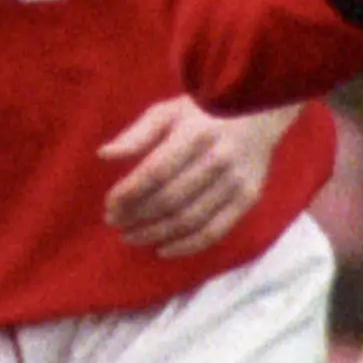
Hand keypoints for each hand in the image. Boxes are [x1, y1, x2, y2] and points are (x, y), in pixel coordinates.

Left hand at [98, 98, 284, 256]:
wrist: (258, 113)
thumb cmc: (203, 113)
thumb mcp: (168, 112)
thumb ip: (137, 134)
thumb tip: (104, 155)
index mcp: (195, 133)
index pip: (155, 172)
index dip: (129, 193)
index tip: (109, 205)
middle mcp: (218, 159)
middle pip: (170, 199)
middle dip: (136, 216)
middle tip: (115, 223)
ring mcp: (235, 181)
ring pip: (189, 220)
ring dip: (155, 234)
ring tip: (131, 237)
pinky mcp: (248, 198)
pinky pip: (215, 231)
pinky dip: (186, 246)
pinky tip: (163, 250)